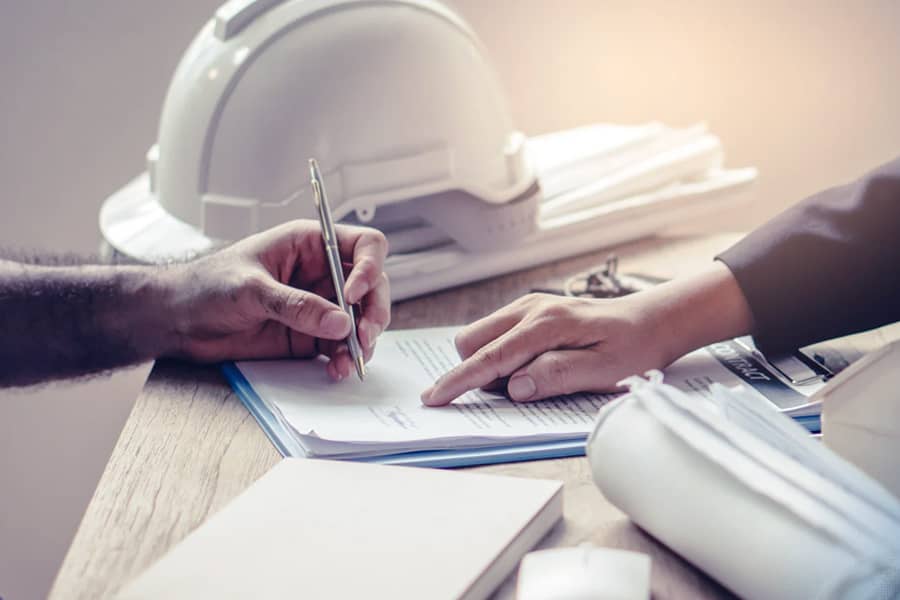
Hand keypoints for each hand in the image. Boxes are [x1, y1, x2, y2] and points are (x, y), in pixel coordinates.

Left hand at [161, 220, 389, 379]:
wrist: (178, 320)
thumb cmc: (206, 286)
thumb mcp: (250, 289)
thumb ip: (296, 305)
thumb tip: (340, 322)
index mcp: (310, 244)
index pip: (363, 245)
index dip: (369, 267)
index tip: (355, 294)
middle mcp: (321, 273)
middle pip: (372, 286)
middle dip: (374, 310)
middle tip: (364, 334)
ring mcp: (318, 306)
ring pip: (360, 319)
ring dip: (364, 340)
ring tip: (352, 359)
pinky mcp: (310, 336)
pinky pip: (340, 346)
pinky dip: (345, 359)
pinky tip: (337, 370)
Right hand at [420, 293, 667, 404]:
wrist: (652, 320)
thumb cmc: (633, 348)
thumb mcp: (604, 371)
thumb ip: (557, 376)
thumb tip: (514, 387)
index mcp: (546, 324)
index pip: (491, 357)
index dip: (460, 380)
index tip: (434, 398)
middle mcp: (531, 308)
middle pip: (473, 340)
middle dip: (475, 370)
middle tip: (516, 391)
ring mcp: (529, 306)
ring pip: (481, 335)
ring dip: (489, 363)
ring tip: (533, 378)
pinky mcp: (531, 310)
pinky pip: (497, 332)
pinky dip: (500, 354)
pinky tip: (532, 365)